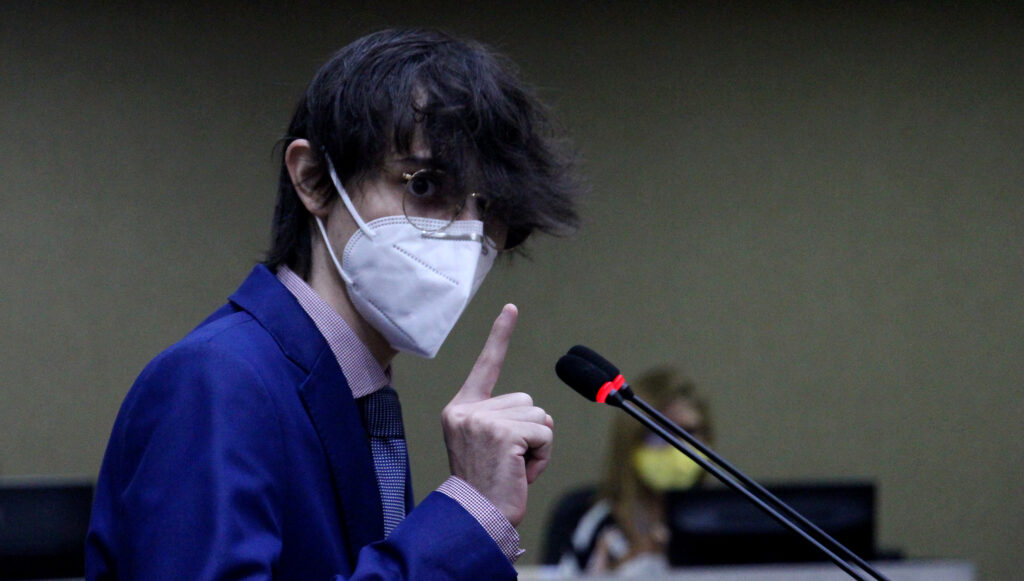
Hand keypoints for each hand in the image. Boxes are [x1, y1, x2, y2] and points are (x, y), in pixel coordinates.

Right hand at [441, 304, 553, 525]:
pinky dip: (542, 456)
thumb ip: (505, 422)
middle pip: (527, 401)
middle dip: (530, 432)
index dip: (500, 335)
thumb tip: (541, 418)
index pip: (486, 366)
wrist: (476, 518)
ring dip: (537, 446)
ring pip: (539, 417)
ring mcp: (483, 420)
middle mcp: (467, 410)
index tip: (511, 307)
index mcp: (460, 409)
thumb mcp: (487, 446)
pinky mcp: (503, 433)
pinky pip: (544, 433)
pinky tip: (520, 472)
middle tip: (509, 462)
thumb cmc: (486, 488)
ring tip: (513, 468)